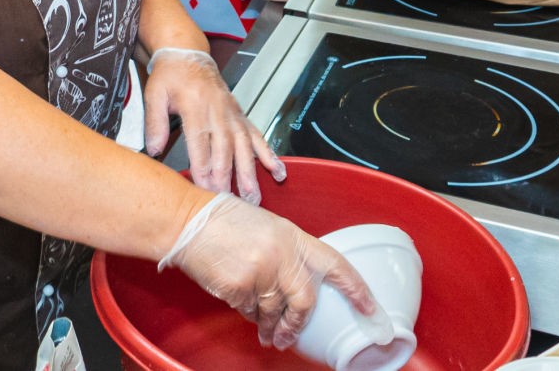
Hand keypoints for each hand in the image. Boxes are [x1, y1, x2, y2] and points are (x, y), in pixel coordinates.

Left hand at [144, 48, 284, 201]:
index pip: (200, 139)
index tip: (204, 186)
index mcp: (195, 103)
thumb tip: (153, 150)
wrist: (188, 54)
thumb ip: (154, 122)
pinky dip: (268, 154)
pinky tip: (277, 171)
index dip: (203, 164)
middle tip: (228, 200)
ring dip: (250, 171)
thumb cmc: (170, 76)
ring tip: (253, 196)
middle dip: (228, 175)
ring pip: (245, 145)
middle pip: (225, 146)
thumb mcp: (154, 94)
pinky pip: (257, 135)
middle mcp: (218, 109)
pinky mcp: (240, 115)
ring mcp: (232, 112)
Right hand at [162, 193, 393, 349]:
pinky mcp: (240, 288)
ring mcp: (261, 273)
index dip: (357, 289)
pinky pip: (251, 312)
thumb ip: (287, 252)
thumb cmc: (223, 220)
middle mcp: (282, 255)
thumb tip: (300, 279)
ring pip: (276, 312)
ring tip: (266, 333)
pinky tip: (242, 305)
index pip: (336, 265)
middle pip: (305, 302)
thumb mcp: (267, 227)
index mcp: (293, 236)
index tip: (370, 309)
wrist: (187, 221)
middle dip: (299, 324)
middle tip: (292, 337)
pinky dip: (250, 314)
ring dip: (271, 326)